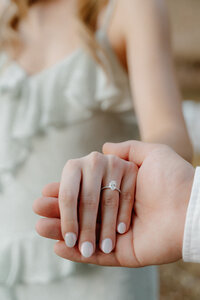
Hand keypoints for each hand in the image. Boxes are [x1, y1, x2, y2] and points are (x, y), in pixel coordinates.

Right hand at [33, 141, 194, 266]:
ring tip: (39, 226)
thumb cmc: (173, 178)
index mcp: (118, 190)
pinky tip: (57, 246)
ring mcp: (117, 233)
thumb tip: (105, 147)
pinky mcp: (122, 253)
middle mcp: (115, 211)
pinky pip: (95, 256)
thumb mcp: (152, 154)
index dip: (65, 190)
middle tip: (38, 208)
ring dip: (60, 230)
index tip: (47, 190)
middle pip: (80, 212)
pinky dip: (74, 254)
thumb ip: (127, 149)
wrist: (191, 207)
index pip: (85, 190)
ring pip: (83, 233)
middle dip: (58, 210)